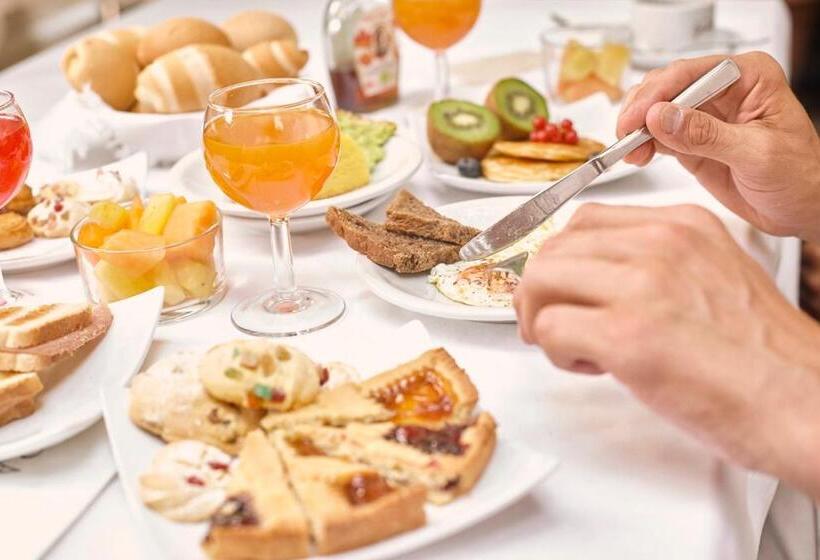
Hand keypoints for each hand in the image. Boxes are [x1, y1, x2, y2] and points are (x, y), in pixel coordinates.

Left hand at [514, 203, 819, 497]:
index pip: (585, 222)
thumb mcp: (713, 274)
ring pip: (540, 279)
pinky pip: (550, 328)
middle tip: (553, 325)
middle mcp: (659, 244)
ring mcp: (643, 286)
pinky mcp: (628, 336)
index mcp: (680, 225)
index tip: (562, 289)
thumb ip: (653, 265)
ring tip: (576, 348)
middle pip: (554, 248)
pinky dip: (555, 352)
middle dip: (540, 292)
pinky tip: (592, 367)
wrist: (804, 400)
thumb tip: (592, 279)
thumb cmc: (762, 354)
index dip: (561, 261)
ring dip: (543, 319)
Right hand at [618, 52, 819, 241]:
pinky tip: (634, 155)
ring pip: (655, 110)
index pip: (691, 73)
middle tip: (626, 135)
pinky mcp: (691, 142)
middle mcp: (722, 91)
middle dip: (641, 110)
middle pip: (666, 87)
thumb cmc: (800, 176)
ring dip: (636, 129)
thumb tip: (663, 117)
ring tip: (629, 151)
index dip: (658, 93)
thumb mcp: (756, 154)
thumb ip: (706, 135)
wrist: (802, 208)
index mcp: (748, 78)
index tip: (638, 118)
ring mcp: (704, 117)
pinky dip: (640, 145)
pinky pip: (657, 136)